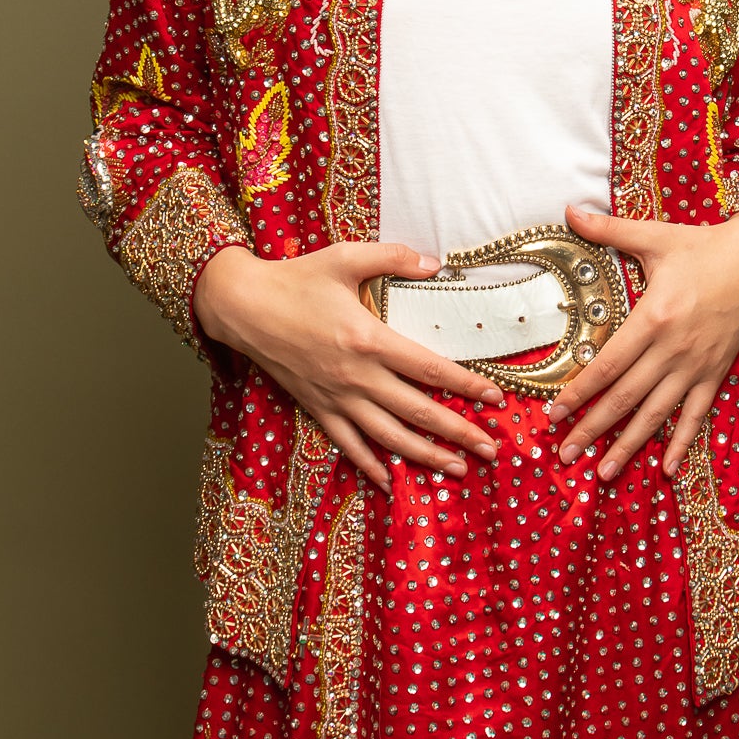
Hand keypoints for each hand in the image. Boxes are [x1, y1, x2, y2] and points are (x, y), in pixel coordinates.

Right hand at [193, 242, 504, 493]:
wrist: (242, 307)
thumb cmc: (295, 279)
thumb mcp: (345, 257)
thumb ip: (393, 257)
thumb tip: (435, 263)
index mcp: (369, 339)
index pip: (430, 369)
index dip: (467, 385)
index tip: (495, 399)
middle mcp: (357, 376)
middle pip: (418, 411)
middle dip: (458, 433)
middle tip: (491, 450)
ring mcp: (336, 397)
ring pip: (388, 436)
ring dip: (425, 456)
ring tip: (457, 469)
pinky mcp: (316, 407)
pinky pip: (347, 444)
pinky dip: (370, 465)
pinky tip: (390, 481)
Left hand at [546, 204, 738, 480]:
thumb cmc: (702, 247)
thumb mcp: (654, 237)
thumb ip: (608, 229)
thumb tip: (567, 210)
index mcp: (653, 318)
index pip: (608, 365)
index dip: (579, 393)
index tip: (554, 414)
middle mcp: (673, 349)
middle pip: (625, 398)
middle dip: (593, 429)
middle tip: (565, 454)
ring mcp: (696, 366)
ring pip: (657, 414)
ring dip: (629, 445)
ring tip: (603, 472)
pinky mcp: (716, 373)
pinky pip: (696, 415)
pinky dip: (681, 443)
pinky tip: (665, 469)